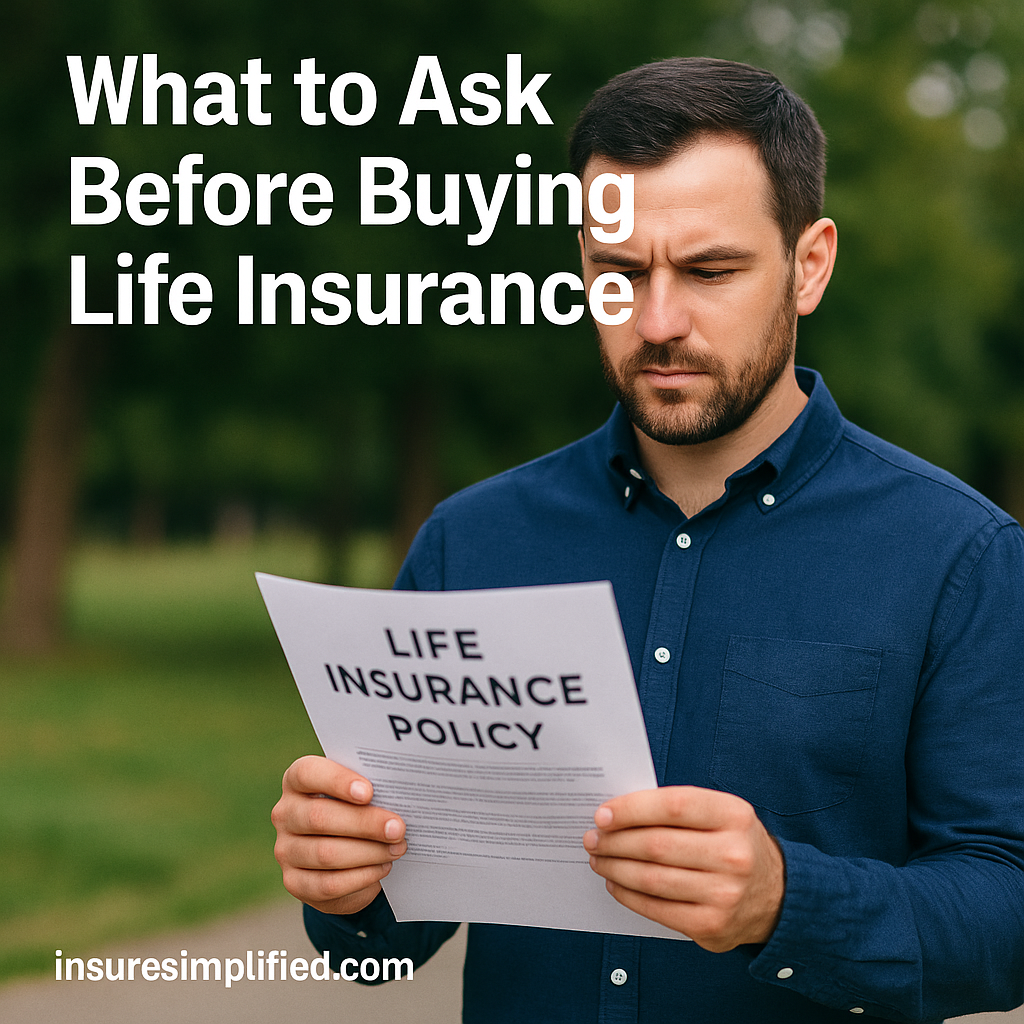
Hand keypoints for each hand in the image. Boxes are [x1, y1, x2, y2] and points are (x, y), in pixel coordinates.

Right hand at [271, 755, 406, 915]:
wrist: (343, 853)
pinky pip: (328, 884)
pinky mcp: (295, 882)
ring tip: (397, 848)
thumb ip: (370, 790)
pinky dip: (361, 876)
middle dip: (364, 823)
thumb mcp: (359, 793)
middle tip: (398, 828)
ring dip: (369, 852)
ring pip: (326, 854)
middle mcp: (285, 813)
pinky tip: (383, 867)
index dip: (337, 781)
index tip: (368, 792)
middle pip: (319, 817)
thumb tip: (399, 797)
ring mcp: (285, 850)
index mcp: (297, 781)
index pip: (308, 774)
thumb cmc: (356, 809)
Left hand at [582, 785, 783, 951]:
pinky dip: (628, 895)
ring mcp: (724, 893)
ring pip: (652, 879)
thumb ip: (677, 809)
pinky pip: (657, 909)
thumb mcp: (721, 814)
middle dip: (615, 841)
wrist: (777, 895)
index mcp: (734, 815)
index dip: (631, 809)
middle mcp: (733, 854)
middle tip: (592, 838)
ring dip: (615, 868)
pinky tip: (616, 883)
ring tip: (599, 859)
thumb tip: (617, 813)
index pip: (673, 806)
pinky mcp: (712, 925)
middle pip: (657, 845)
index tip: (602, 814)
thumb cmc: (733, 844)